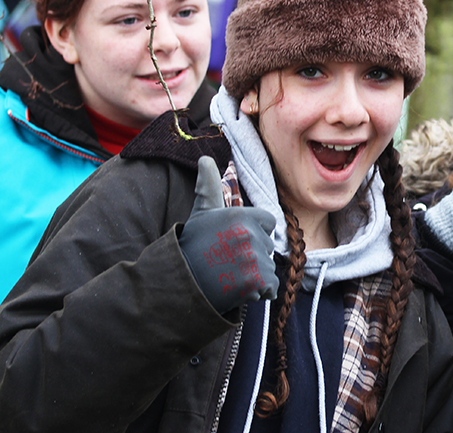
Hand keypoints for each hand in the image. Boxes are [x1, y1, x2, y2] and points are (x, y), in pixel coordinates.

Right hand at [179, 156, 278, 313]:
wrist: (181, 282)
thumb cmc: (192, 246)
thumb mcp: (201, 213)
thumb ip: (208, 186)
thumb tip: (204, 159)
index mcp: (240, 214)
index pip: (268, 222)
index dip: (254, 233)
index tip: (233, 241)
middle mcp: (249, 232)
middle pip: (268, 246)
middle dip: (253, 256)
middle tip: (226, 261)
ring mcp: (253, 257)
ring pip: (269, 267)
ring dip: (254, 276)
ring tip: (229, 276)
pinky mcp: (256, 280)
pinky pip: (270, 287)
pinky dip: (259, 292)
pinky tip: (238, 289)